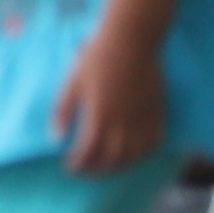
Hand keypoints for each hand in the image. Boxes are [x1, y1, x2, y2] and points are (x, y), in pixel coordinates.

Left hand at [57, 24, 170, 176]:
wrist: (131, 41)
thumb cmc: (97, 59)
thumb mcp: (72, 83)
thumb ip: (63, 111)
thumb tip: (55, 138)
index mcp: (100, 116)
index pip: (89, 152)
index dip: (79, 164)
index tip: (70, 167)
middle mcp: (124, 123)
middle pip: (113, 159)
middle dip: (97, 170)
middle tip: (86, 170)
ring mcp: (143, 119)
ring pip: (135, 155)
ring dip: (119, 166)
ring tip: (106, 166)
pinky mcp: (158, 113)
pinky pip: (154, 142)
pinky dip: (143, 154)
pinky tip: (133, 154)